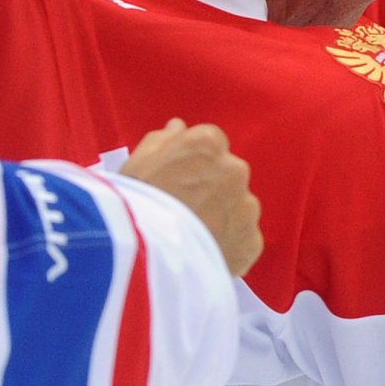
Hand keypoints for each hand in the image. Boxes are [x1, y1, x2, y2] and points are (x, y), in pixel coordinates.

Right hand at [120, 119, 262, 277]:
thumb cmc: (132, 203)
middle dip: (212, 189)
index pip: (211, 144)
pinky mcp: (251, 242)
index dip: (194, 164)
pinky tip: (205, 255)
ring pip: (238, 208)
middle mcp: (234, 169)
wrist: (143, 257)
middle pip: (229, 175)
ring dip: (223, 217)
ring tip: (194, 237)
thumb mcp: (136, 163)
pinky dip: (230, 246)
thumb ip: (162, 141)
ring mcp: (246, 207)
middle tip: (186, 211)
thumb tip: (179, 128)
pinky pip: (244, 240)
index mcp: (207, 143)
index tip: (180, 181)